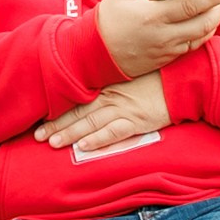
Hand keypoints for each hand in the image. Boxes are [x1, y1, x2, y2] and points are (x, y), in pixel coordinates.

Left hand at [37, 71, 169, 152]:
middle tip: (37, 135)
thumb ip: (110, 78)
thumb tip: (92, 83)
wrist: (182, 81)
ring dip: (70, 134)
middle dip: (56, 124)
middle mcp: (111, 96)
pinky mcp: (137, 121)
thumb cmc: (156, 75)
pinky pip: (114, 132)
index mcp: (107, 83)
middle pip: (78, 111)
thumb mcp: (129, 72)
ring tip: (52, 142)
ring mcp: (123, 108)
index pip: (76, 97)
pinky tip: (83, 146)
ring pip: (91, 123)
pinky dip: (98, 140)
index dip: (58, 107)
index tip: (40, 116)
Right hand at [95, 0, 219, 75]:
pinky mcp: (165, 60)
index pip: (190, 6)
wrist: (95, 54)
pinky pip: (190, 49)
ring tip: (215, 11)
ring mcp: (166, 50)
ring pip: (199, 39)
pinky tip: (201, 26)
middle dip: (217, 12)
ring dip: (211, 25)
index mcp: (153, 16)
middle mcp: (164, 35)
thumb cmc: (108, 20)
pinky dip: (200, 37)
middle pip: (202, 25)